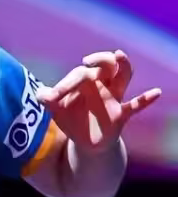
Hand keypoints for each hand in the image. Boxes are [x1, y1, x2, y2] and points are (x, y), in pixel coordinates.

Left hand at [36, 50, 161, 152]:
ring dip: (123, 66)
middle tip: (86, 61)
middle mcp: (102, 85)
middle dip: (100, 58)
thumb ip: (48, 100)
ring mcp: (113, 98)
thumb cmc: (70, 119)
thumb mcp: (55, 110)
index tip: (52, 98)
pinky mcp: (121, 115)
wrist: (84, 141)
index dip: (66, 84)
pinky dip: (145, 100)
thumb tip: (41, 94)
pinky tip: (155, 93)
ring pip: (123, 76)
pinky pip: (136, 106)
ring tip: (120, 55)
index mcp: (85, 81)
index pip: (80, 73)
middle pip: (107, 64)